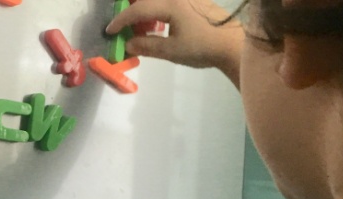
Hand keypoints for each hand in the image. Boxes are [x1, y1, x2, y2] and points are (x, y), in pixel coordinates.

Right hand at [106, 0, 243, 84]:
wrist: (233, 45)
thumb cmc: (202, 48)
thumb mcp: (171, 51)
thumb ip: (147, 45)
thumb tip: (127, 44)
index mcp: (170, 4)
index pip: (137, 9)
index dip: (121, 21)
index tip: (110, 31)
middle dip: (131, 10)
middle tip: (122, 26)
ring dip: (144, 10)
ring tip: (139, 28)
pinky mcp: (193, 1)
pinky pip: (167, 2)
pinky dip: (156, 9)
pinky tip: (157, 25)